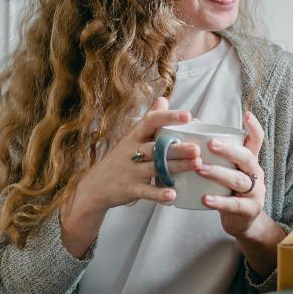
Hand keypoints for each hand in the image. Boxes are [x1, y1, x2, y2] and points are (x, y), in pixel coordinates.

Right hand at [76, 97, 201, 211]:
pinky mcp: (131, 189)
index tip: (188, 115)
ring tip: (196, 164)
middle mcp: (133, 152)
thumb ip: (149, 120)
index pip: (151, 121)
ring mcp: (132, 171)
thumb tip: (163, 99)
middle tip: (197, 148)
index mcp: (135, 136)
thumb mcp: (132, 137)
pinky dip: (159, 194)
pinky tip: (173, 194)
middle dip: (177, 148)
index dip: (169, 117)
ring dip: (177, 167)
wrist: (95, 186)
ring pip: (156, 168)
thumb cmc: (120, 159)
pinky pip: (147, 192)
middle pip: (156, 147)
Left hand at [198, 110, 268, 236]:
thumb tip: (193, 122)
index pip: (257, 140)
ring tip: (200, 168)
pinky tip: (204, 198)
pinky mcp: (249, 210)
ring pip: (239, 180)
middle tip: (210, 144)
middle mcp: (256, 173)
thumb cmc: (229, 189)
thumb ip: (215, 151)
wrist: (241, 222)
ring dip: (219, 173)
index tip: (246, 114)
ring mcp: (255, 192)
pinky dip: (219, 201)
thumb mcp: (227, 169)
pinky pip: (234, 204)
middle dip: (229, 150)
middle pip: (247, 158)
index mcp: (250, 161)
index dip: (254, 127)